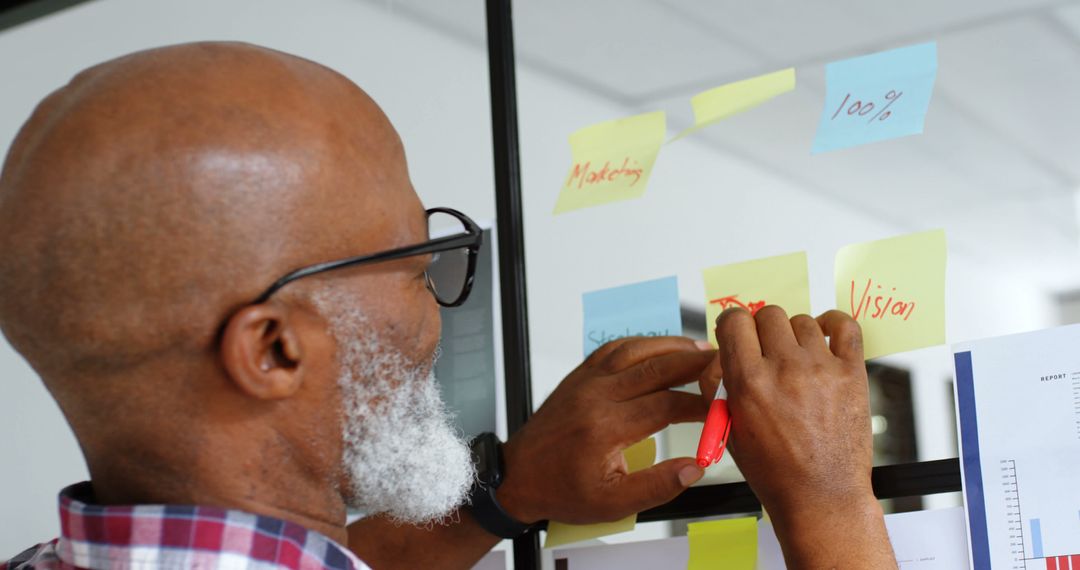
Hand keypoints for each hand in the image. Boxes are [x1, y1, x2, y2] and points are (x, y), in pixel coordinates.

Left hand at [496, 337, 713, 524]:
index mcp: (606, 428)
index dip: (700, 405)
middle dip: (694, 364)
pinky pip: (614, 348)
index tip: (721, 409)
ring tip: (700, 351)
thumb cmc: (561, 490)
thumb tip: (695, 467)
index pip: (667, 405)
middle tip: (722, 364)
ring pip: (635, 350)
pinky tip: (661, 348)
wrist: (518, 475)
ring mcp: (585, 380)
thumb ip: (657, 486)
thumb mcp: (612, 504)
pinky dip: (641, 344)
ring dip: (670, 347)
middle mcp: (596, 396)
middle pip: (656, 367)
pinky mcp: (579, 375)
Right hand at [702, 307, 876, 527]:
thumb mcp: (729, 428)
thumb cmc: (775, 470)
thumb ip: (718, 385)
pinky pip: (846, 326)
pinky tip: (824, 335)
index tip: (737, 333)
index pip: (735, 321)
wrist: (821, 496)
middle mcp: (785, 369)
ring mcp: (821, 368)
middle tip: (765, 351)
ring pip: (802, 320)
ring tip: (796, 359)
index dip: (733, 324)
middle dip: (761, 330)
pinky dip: (833, 323)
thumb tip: (722, 352)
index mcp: (749, 382)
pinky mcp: (851, 373)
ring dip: (794, 335)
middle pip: (768, 314)